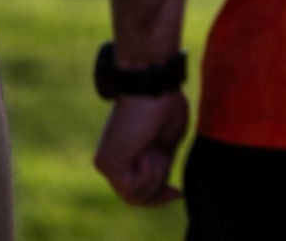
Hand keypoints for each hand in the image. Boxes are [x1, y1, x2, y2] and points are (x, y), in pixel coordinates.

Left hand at [94, 91, 189, 205]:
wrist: (153, 87)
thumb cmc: (165, 106)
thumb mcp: (168, 146)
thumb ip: (161, 167)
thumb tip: (167, 190)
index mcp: (126, 158)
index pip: (138, 193)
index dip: (160, 198)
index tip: (178, 192)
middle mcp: (111, 164)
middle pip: (138, 198)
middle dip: (159, 185)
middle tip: (165, 158)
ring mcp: (107, 165)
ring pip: (136, 195)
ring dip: (156, 176)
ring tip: (156, 150)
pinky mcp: (108, 163)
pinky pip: (133, 186)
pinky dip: (149, 173)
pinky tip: (148, 152)